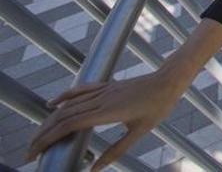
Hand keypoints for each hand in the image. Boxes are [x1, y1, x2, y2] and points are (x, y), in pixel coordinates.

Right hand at [27, 72, 183, 170]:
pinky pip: (80, 90)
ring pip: (68, 104)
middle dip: (43, 134)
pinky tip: (52, 104)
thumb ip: (116, 151)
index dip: (48, 139)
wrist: (169, 79)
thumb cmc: (158, 106)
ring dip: (49, 120)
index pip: (68, 125)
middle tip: (30, 151)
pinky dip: (64, 97)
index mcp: (106, 111)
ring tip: (38, 135)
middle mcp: (100, 99)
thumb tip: (95, 169)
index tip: (35, 152)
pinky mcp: (106, 85)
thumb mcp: (139, 132)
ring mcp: (102, 90)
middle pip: (62, 116)